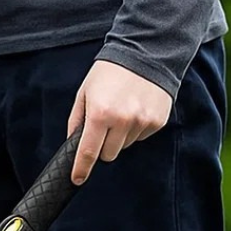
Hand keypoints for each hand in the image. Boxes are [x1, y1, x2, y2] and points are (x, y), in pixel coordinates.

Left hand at [68, 61, 172, 184]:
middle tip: (104, 127)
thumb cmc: (110, 72)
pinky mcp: (158, 121)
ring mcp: (142, 121)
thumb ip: (77, 121)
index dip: (81, 169)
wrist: (147, 51)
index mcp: (100, 114)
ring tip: (122, 111)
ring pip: (125, 146)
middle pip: (108, 155)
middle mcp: (122, 120)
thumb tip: (73, 143)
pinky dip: (136, 129)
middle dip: (102, 147)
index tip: (77, 179)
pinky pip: (141, 137)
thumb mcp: (85, 93)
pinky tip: (136, 109)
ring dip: (120, 136)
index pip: (88, 152)